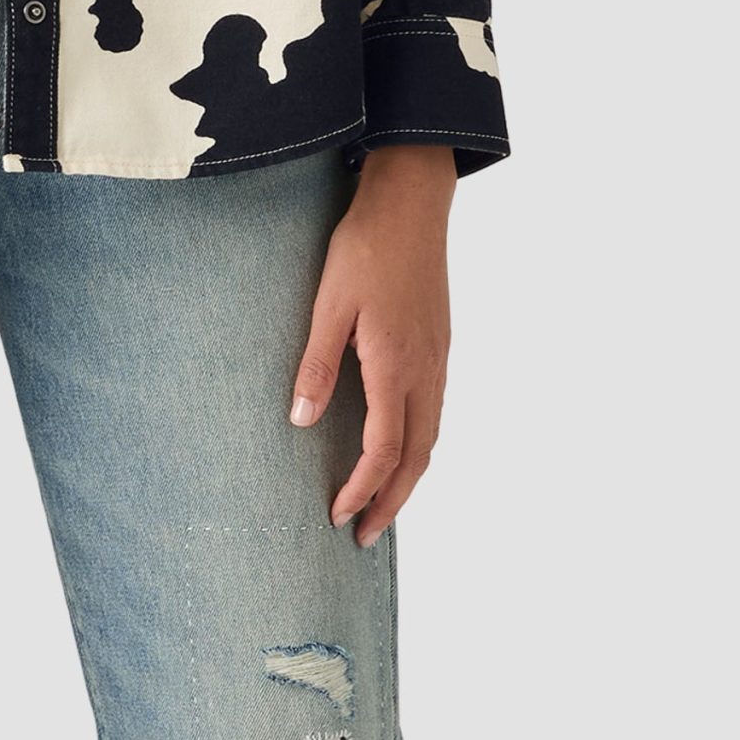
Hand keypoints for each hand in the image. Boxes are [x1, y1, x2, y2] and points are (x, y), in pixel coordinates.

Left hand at [287, 143, 455, 545]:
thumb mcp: (329, 303)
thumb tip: (300, 421)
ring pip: (431, 438)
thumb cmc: (367, 247)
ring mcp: (438, 359)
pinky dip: (419, 445)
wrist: (411, 203)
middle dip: (391, 502)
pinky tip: (400, 445)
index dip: (361, 489)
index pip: (383, 450)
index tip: (338, 515)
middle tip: (365, 536)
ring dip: (407, 478)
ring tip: (382, 502)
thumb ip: (316, 365)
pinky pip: (435, 412)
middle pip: (416, 458)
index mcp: (396, 366)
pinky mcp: (440, 345)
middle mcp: (425, 371)